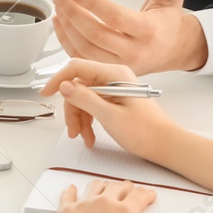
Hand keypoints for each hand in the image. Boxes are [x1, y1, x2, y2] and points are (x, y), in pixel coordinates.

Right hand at [38, 58, 178, 154]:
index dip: (58, 79)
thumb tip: (64, 86)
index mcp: (114, 74)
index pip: (76, 67)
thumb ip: (85, 99)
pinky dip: (87, 120)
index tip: (46, 93)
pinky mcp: (114, 99)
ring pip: (83, 97)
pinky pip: (92, 105)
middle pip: (78, 85)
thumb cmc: (146, 131)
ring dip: (79, 118)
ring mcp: (113, 88)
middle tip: (72, 129)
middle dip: (72, 109)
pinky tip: (89, 135)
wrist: (166, 145)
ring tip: (83, 136)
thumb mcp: (111, 116)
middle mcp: (113, 77)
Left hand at [40, 180, 188, 212]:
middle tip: (131, 192)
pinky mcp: (66, 210)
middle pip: (119, 187)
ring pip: (96, 185)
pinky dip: (74, 190)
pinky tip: (74, 190)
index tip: (149, 196)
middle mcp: (103, 203)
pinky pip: (70, 193)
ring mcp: (83, 204)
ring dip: (105, 186)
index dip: (147, 195)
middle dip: (128, 188)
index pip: (140, 195)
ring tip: (108, 190)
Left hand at [50, 0, 206, 73]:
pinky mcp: (109, 70)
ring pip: (85, 49)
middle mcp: (134, 51)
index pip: (116, 17)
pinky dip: (66, 41)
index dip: (93, 4)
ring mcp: (120, 64)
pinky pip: (82, 58)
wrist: (174, 51)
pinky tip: (61, 23)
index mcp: (148, 31)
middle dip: (73, 13)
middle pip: (96, 34)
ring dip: (67, 27)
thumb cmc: (167, 23)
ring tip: (59, 6)